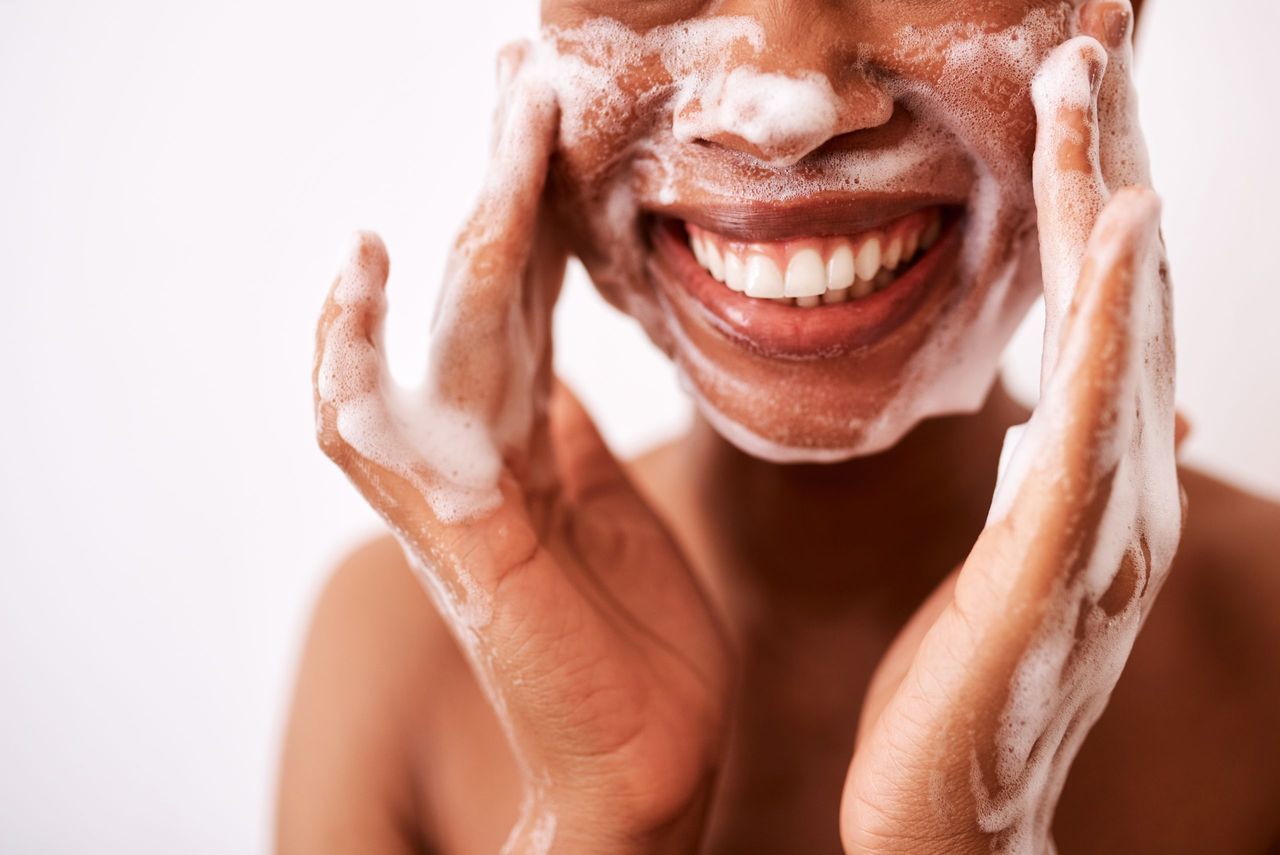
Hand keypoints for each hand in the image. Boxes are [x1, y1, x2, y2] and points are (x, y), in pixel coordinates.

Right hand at [313, 44, 731, 853]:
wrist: (640, 768)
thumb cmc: (634, 648)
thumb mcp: (611, 509)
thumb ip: (567, 435)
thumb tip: (555, 366)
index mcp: (529, 439)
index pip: (524, 292)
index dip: (536, 203)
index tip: (553, 115)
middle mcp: (483, 450)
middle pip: (487, 289)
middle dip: (506, 180)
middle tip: (526, 74)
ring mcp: (462, 493)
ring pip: (450, 334)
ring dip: (472, 227)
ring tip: (501, 125)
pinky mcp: (463, 542)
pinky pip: (382, 434)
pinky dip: (356, 352)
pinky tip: (365, 270)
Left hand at [840, 3, 1182, 851]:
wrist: (950, 819)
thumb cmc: (959, 688)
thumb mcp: (1000, 558)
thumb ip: (1035, 474)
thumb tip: (1058, 401)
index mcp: (1089, 476)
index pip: (1095, 310)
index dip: (1093, 193)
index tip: (1070, 91)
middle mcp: (1119, 485)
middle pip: (1120, 296)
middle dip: (1110, 164)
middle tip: (1092, 40)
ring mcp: (1103, 526)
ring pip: (1117, 338)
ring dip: (1112, 207)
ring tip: (1094, 93)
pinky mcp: (1056, 571)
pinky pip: (1087, 427)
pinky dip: (1109, 327)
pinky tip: (1121, 237)